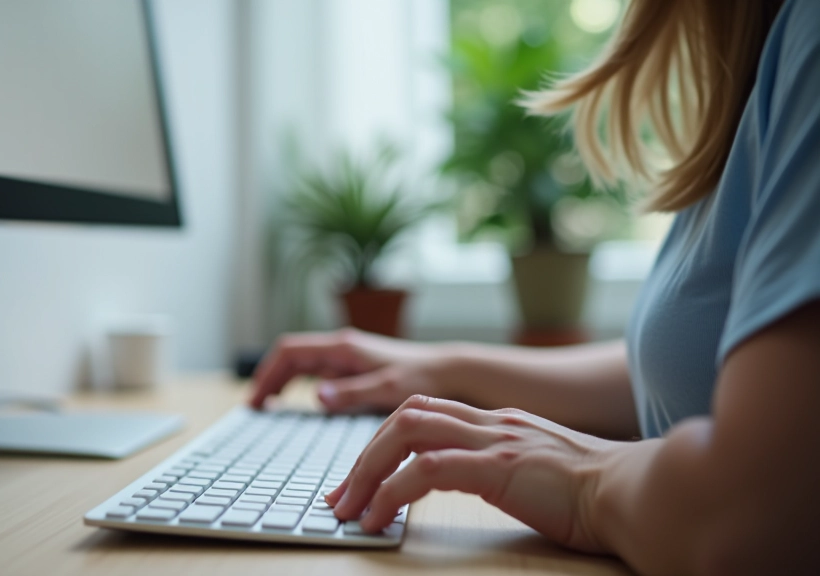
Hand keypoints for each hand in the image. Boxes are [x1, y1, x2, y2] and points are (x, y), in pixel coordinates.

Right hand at [249, 329, 448, 411]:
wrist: (448, 370)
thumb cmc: (422, 377)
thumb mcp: (387, 389)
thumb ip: (351, 393)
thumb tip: (315, 397)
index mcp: (343, 347)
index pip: (290, 351)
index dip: (268, 373)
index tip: (256, 398)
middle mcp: (341, 347)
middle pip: (290, 356)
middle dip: (269, 378)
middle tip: (254, 406)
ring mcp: (346, 356)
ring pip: (302, 363)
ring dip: (281, 381)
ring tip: (267, 406)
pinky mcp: (354, 367)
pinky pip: (316, 371)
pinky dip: (299, 384)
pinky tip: (296, 403)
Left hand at [325, 395, 616, 553]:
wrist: (639, 493)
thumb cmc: (599, 492)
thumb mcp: (539, 468)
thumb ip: (505, 464)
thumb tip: (478, 479)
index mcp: (497, 421)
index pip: (424, 413)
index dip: (383, 443)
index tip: (360, 481)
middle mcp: (489, 422)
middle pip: (404, 417)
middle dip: (362, 457)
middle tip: (340, 498)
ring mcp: (493, 440)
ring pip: (406, 434)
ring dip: (367, 472)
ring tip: (350, 510)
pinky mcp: (498, 467)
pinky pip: (427, 469)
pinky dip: (393, 491)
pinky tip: (380, 517)